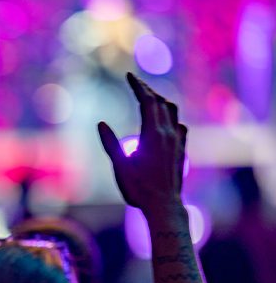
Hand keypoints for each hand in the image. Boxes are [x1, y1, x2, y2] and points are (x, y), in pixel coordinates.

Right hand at [98, 73, 186, 215]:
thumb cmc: (139, 189)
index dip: (138, 86)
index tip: (129, 76)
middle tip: (136, 84)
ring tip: (150, 98)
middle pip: (160, 103)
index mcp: (152, 134)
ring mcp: (177, 142)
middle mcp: (168, 134)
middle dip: (147, 90)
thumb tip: (101, 124)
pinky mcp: (181, 151)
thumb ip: (110, 144)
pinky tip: (167, 122)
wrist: (164, 206)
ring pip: (172, 112)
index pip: (147, 101)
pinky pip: (179, 126)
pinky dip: (170, 117)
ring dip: (160, 102)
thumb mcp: (120, 166)